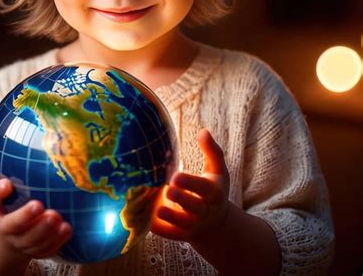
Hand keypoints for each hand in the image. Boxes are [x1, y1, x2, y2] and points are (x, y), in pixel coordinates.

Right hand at [0, 168, 71, 260]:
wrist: (8, 240)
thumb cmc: (5, 207)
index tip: (7, 183)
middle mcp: (5, 228)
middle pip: (12, 225)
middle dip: (25, 216)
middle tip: (38, 205)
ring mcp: (21, 242)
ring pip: (31, 240)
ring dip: (45, 230)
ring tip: (57, 217)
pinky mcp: (36, 250)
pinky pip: (45, 249)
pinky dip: (57, 240)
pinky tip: (67, 229)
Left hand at [150, 128, 229, 248]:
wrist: (217, 224)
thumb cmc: (214, 188)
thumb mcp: (218, 170)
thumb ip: (212, 151)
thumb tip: (203, 131)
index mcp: (213, 192)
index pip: (204, 188)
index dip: (190, 183)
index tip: (176, 176)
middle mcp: (205, 210)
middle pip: (194, 206)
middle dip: (181, 199)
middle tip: (168, 189)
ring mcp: (194, 224)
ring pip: (183, 224)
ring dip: (171, 217)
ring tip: (157, 209)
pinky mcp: (183, 235)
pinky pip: (172, 235)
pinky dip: (161, 230)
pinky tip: (147, 222)